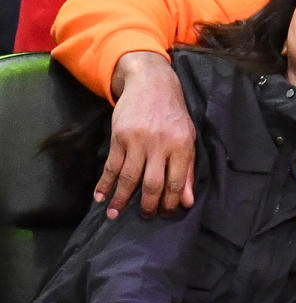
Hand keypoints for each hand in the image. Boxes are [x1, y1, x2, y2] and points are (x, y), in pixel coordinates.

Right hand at [97, 52, 195, 217]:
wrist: (152, 84)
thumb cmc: (173, 114)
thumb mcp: (187, 138)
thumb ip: (187, 170)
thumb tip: (187, 201)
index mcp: (181, 146)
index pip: (175, 182)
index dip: (170, 202)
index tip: (165, 214)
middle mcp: (159, 145)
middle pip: (152, 183)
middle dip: (147, 206)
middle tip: (144, 218)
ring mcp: (137, 141)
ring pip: (128, 177)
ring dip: (121, 199)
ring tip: (115, 215)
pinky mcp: (119, 137)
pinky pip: (111, 165)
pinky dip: (104, 183)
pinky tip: (100, 197)